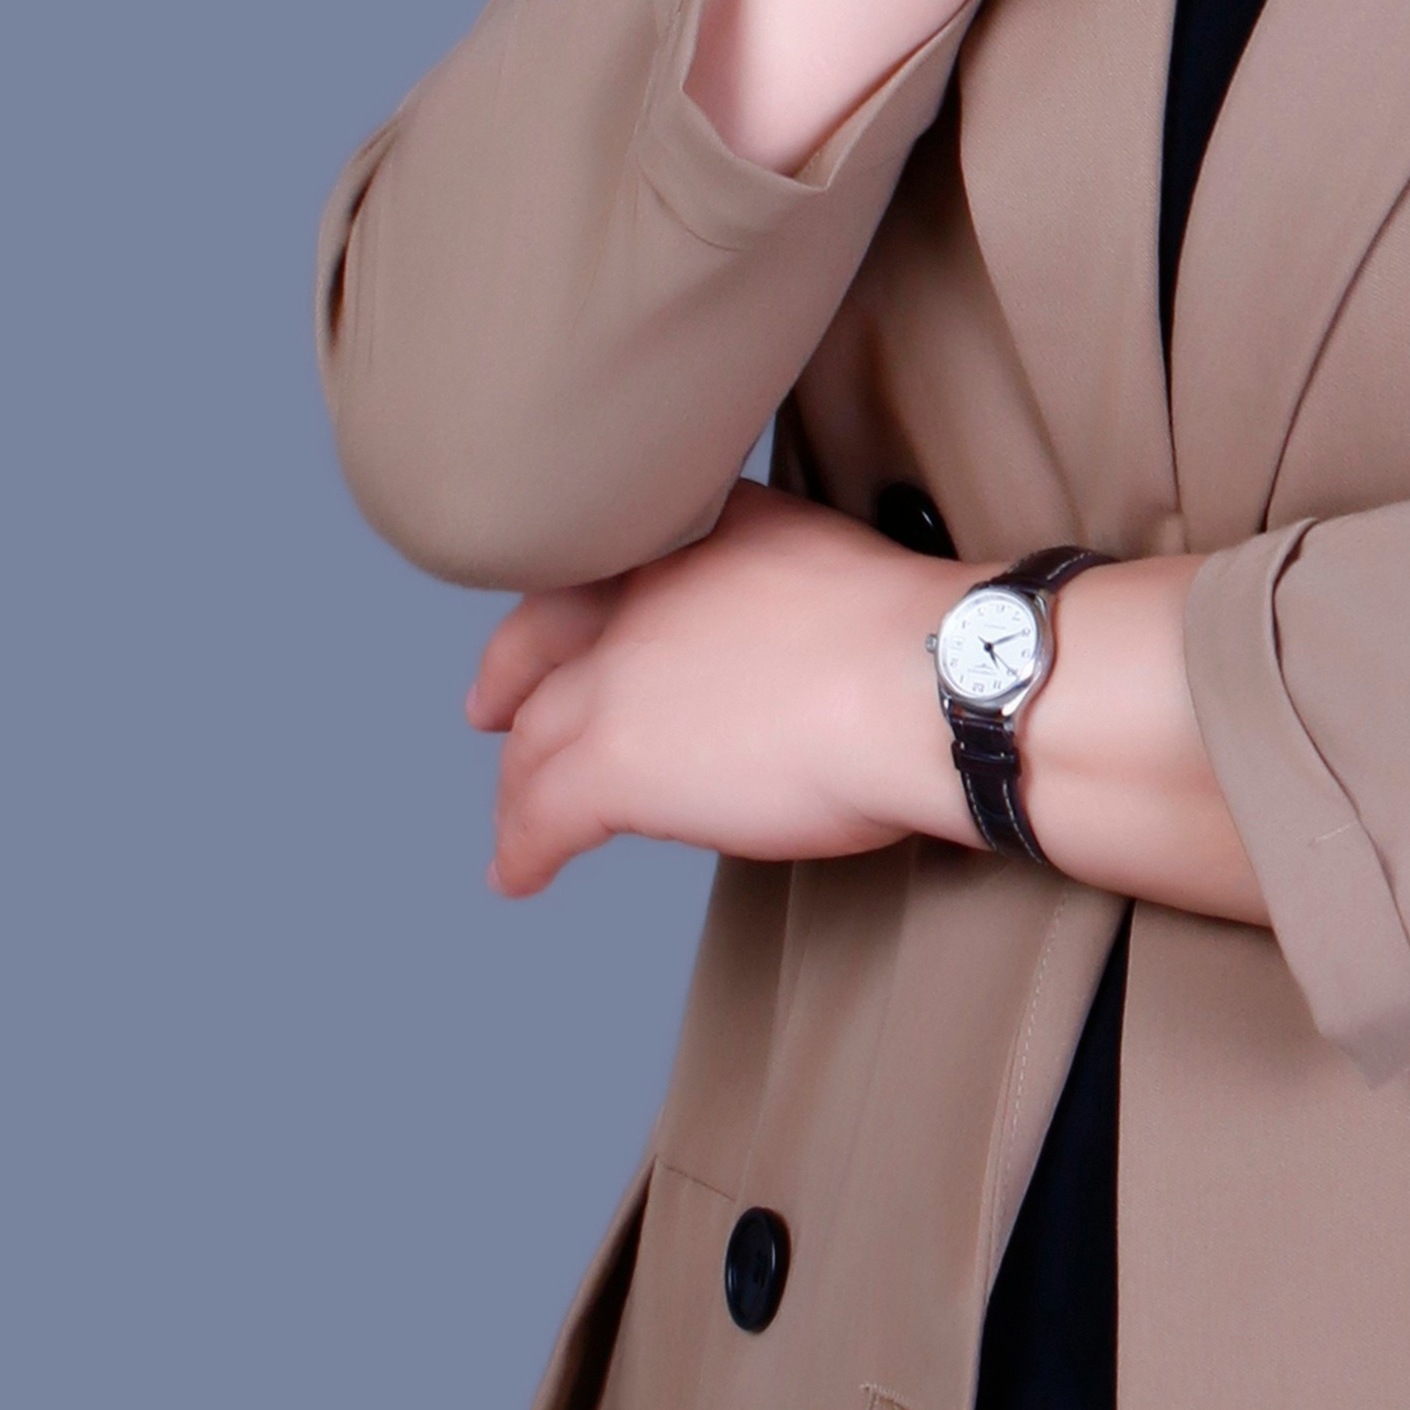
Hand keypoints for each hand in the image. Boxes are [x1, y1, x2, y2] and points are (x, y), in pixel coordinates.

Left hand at [466, 481, 970, 896]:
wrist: (920, 681)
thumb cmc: (910, 635)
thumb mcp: (822, 556)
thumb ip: (765, 582)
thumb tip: (765, 638)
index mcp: (697, 534)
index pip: (598, 569)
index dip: (563, 610)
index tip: (551, 632)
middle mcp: (640, 594)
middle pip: (541, 645)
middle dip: (509, 682)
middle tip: (490, 710)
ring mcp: (618, 678)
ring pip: (534, 740)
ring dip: (517, 784)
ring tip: (513, 819)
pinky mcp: (613, 765)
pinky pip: (540, 819)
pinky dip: (522, 852)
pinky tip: (517, 874)